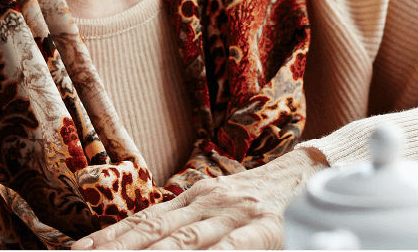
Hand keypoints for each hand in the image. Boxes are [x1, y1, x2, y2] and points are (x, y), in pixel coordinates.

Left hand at [71, 148, 329, 249]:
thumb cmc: (259, 199)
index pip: (139, 223)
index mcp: (190, 198)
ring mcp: (232, 213)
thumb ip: (184, 226)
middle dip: (114, 251)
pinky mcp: (262, 227)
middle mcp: (204, 201)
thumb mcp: (216, 207)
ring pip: (182, 241)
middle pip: (150, 233)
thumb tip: (145, 244)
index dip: (106, 240)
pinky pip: (231, 247)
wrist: (311, 173)